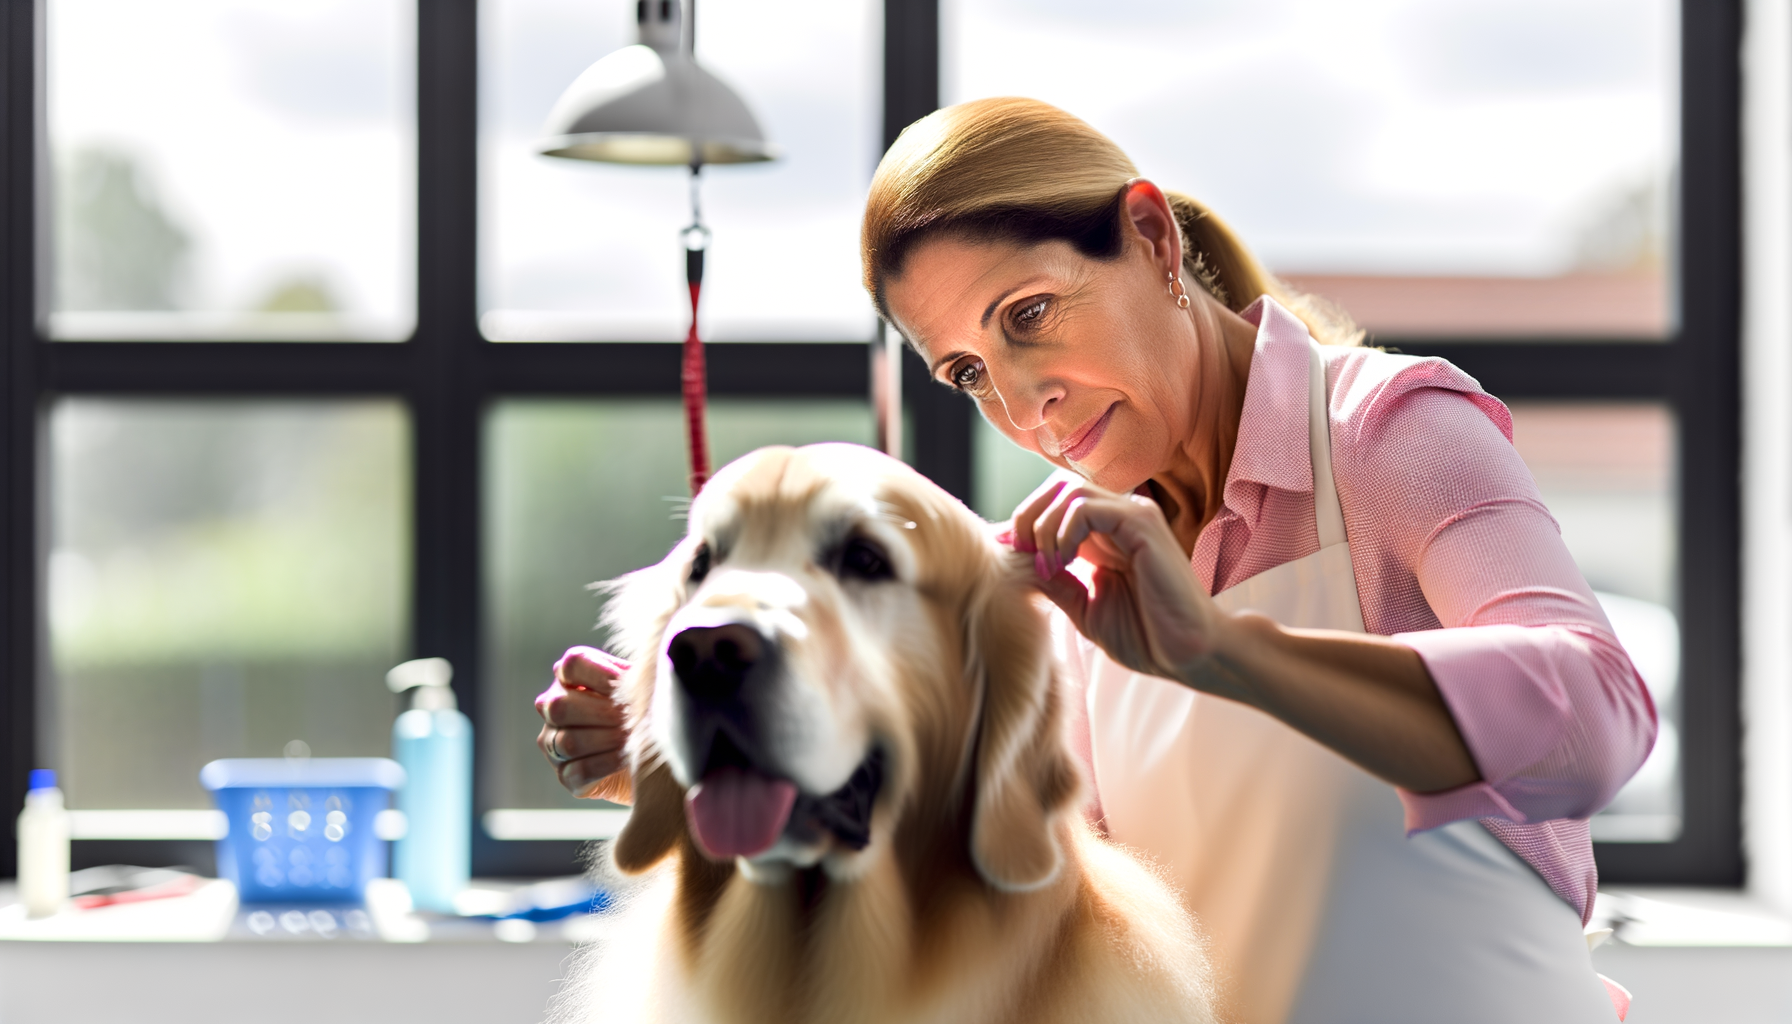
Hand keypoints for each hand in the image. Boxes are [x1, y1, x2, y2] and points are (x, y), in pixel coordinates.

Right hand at [535, 646, 633, 803]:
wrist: (654, 759)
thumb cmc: (646, 714)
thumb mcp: (642, 690)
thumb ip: (634, 678)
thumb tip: (639, 675)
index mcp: (571, 678)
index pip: (572, 665)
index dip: (601, 673)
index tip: (628, 683)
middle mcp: (553, 708)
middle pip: (561, 706)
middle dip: (603, 713)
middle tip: (632, 718)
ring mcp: (554, 743)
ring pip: (567, 742)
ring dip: (606, 740)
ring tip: (633, 739)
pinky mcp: (566, 775)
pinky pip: (578, 771)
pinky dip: (606, 764)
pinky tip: (627, 760)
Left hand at [1011, 478, 1229, 686]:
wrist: (1189, 655)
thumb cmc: (1147, 637)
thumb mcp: (1085, 607)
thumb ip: (1056, 581)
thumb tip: (1017, 561)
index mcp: (1106, 535)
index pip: (1055, 503)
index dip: (1023, 523)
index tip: (1007, 556)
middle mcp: (1120, 517)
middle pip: (1058, 485)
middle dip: (1028, 516)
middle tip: (1022, 554)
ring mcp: (1133, 515)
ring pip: (1069, 490)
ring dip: (1044, 526)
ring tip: (1048, 566)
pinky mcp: (1142, 524)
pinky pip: (1087, 507)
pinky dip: (1064, 531)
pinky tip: (1064, 563)